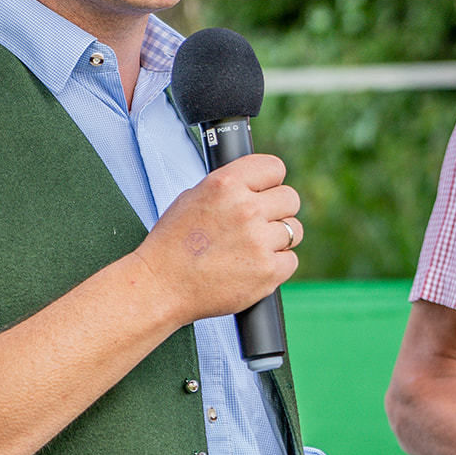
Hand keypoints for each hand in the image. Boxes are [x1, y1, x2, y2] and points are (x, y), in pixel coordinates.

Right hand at [131, 153, 300, 323]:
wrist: (161, 286)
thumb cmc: (172, 245)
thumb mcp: (192, 198)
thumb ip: (229, 188)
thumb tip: (256, 185)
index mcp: (226, 185)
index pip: (274, 167)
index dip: (270, 182)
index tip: (266, 192)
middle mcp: (246, 209)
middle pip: (290, 198)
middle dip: (277, 211)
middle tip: (258, 224)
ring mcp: (259, 241)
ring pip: (294, 230)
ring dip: (277, 239)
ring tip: (251, 249)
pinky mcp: (268, 271)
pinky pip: (290, 260)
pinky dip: (276, 265)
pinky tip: (252, 267)